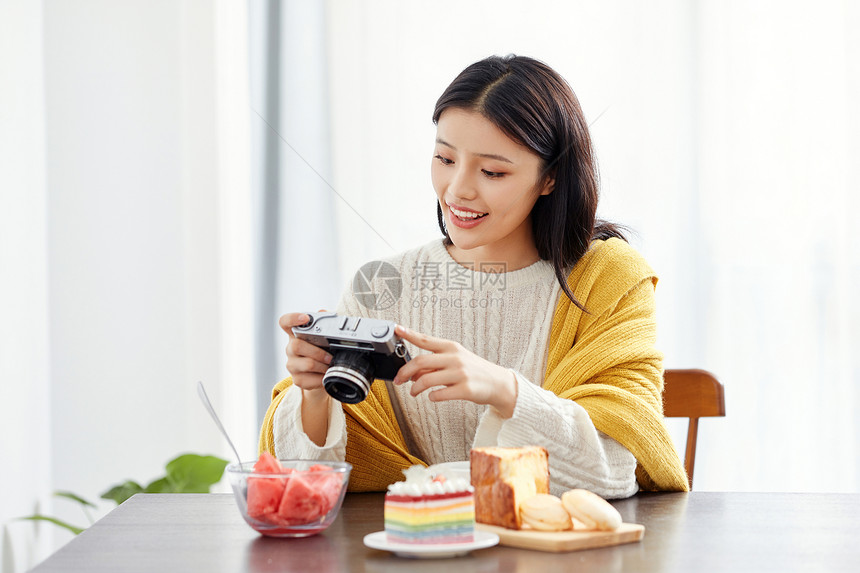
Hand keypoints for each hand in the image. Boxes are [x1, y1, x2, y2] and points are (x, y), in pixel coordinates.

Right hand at [279, 311, 332, 399]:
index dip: (292, 318)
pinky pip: (310, 380)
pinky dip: (322, 378)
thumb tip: (324, 312)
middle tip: (330, 356)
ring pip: (306, 364)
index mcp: (296, 334)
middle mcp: (291, 348)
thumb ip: (325, 322)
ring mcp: (292, 365)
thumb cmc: (323, 351)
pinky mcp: (297, 379)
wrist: (322, 375)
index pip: (285, 322)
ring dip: (322, 365)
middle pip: (296, 346)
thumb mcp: (325, 336)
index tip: (305, 318)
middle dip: (317, 352)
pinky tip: (326, 376)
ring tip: (331, 366)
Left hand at [392, 325, 517, 417]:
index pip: (425, 339)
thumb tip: (412, 373)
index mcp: (451, 347)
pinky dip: (431, 397)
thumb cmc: (474, 371)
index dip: (409, 334)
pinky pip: (438, 394)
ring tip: (413, 392)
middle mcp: (455, 358)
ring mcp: (460, 373)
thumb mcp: (455, 362)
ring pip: (426, 379)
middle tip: (398, 380)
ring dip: (415, 388)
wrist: (498, 384)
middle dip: (404, 371)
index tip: (396, 329)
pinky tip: (432, 396)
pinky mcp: (465, 390)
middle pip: (420, 361)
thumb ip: (434, 365)